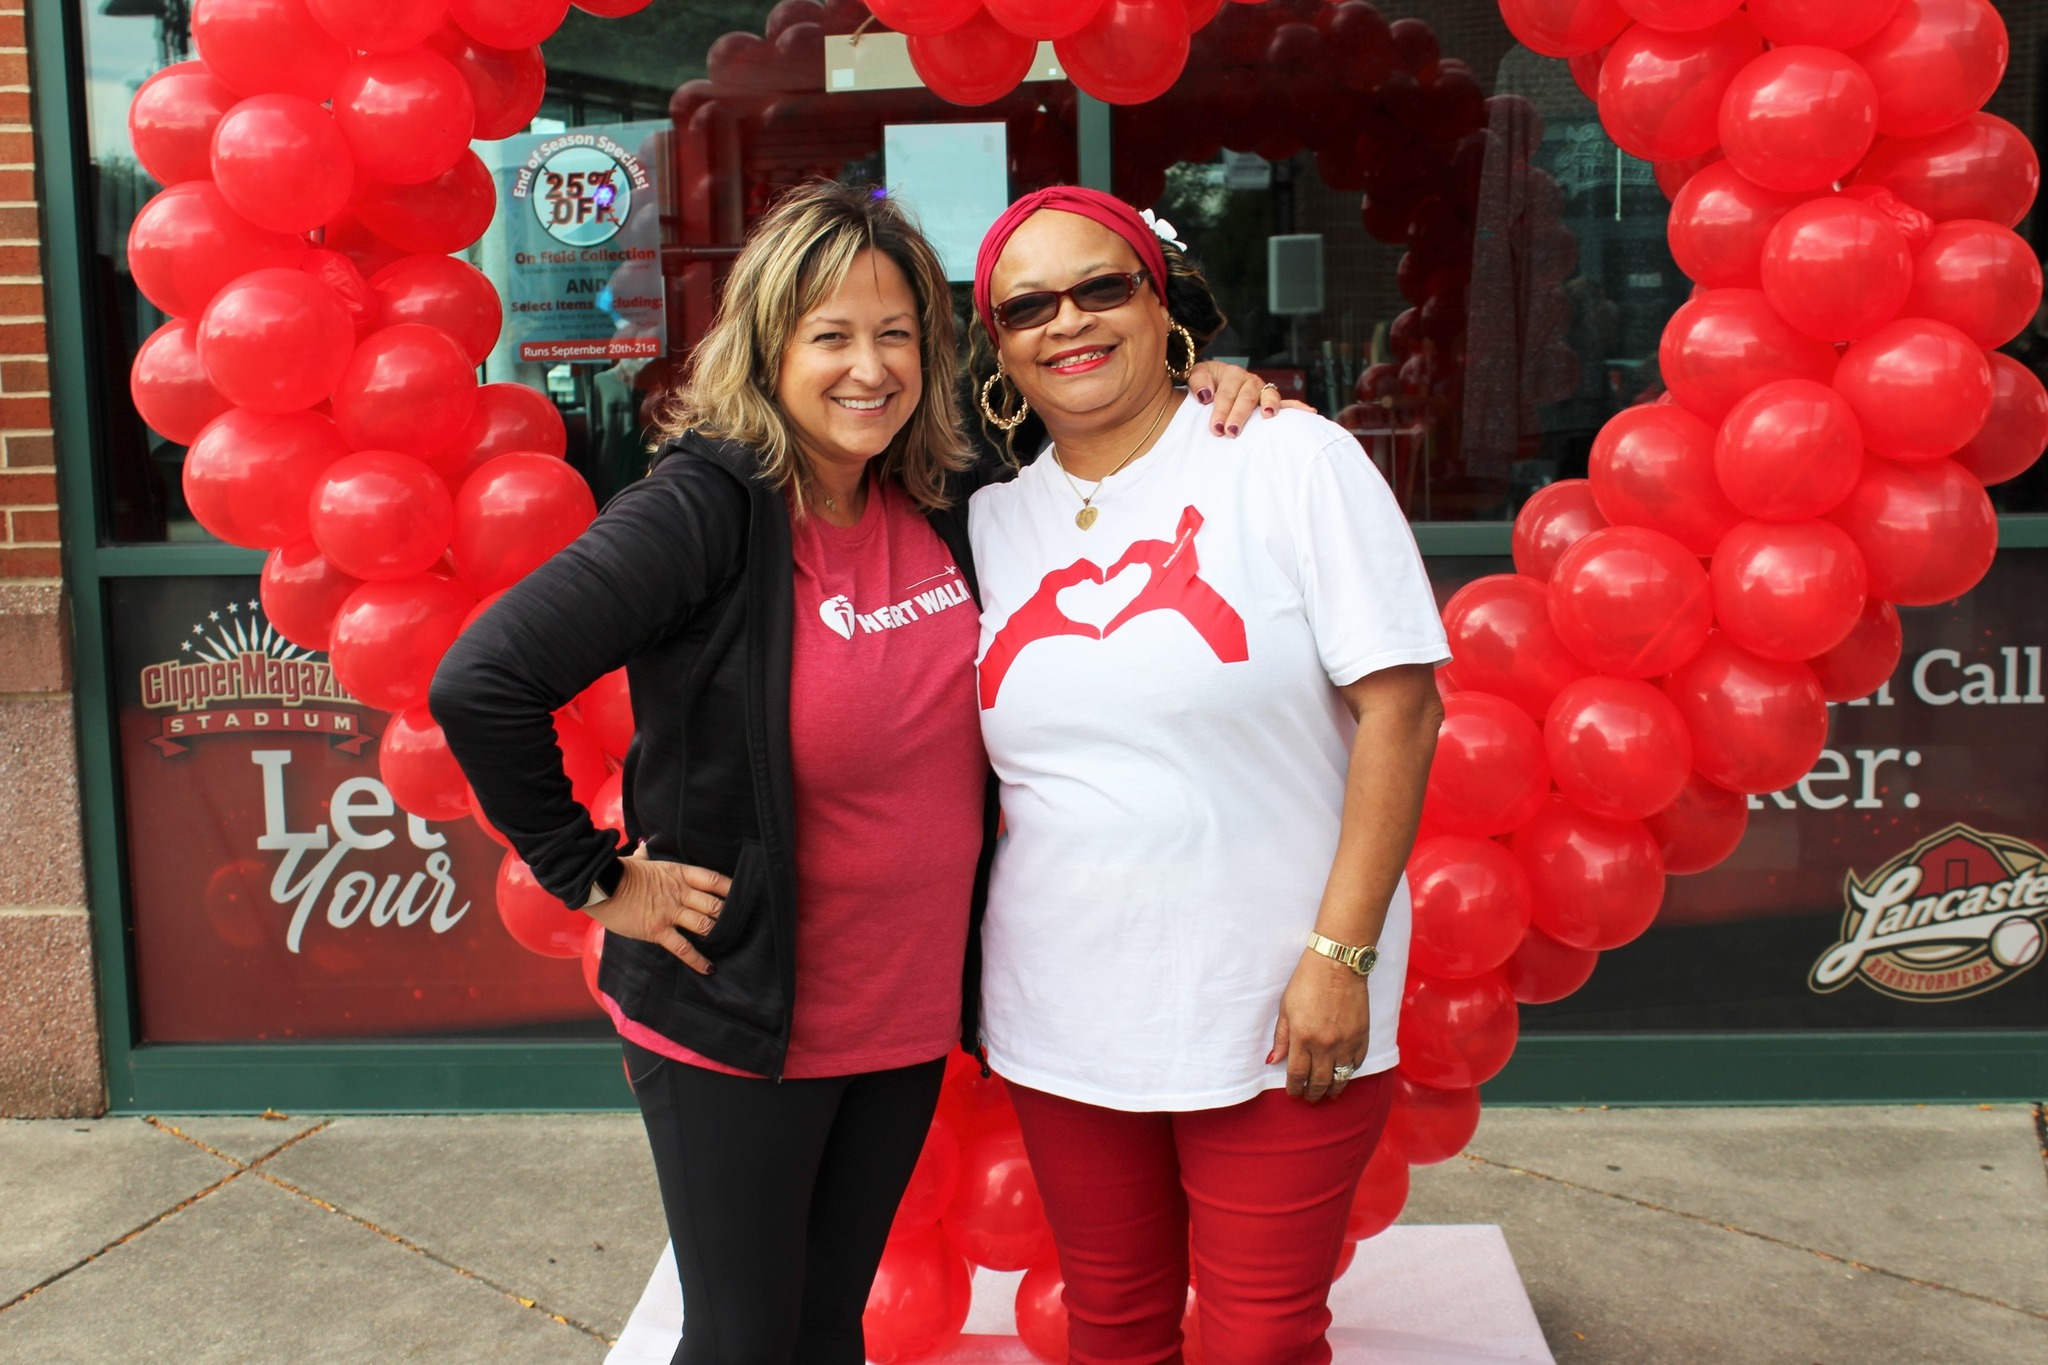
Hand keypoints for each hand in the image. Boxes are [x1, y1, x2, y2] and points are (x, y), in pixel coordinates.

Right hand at [582, 846, 731, 975]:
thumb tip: (643, 846)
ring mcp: (670, 912)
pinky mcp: (657, 930)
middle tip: (742, 925)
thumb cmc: (619, 873)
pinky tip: (709, 968)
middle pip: (714, 904)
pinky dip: (697, 960)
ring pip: (704, 924)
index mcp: (678, 874)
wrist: (600, 886)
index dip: (731, 888)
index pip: (713, 879)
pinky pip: (682, 947)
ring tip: (730, 944)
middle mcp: (679, 892)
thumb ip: (645, 855)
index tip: (746, 894)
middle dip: (729, 915)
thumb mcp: (638, 861)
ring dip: (718, 935)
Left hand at [1188, 360, 1317, 434]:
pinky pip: (1287, 403)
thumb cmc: (1203, 385)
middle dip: (1239, 414)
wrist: (1210, 388)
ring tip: (1268, 416)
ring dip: (1269, 406)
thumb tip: (1206, 395)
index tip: (1216, 428)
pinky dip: (1298, 407)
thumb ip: (1198, 382)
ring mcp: (1262, 391)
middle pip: (1247, 396)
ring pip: (1268, 396)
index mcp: (1231, 373)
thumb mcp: (1196, 377)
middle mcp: (1249, 380)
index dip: (1220, 409)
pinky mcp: (1271, 402)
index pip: (1226, 392)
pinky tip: (1310, 412)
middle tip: (1231, 432)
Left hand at [1268, 949, 1371, 1102]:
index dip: (1294, 1087)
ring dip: (1333, 1089)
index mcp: (1303, 1037)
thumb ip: (1282, 1037)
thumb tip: (1274, 1060)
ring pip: (1340, 1077)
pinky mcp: (1362, 1036)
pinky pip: (1357, 1063)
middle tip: (1310, 1098)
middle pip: (1319, 1081)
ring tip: (1328, 1094)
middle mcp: (1326, 1044)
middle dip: (1313, 1093)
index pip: (1297, 1074)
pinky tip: (1344, 1074)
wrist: (1337, 965)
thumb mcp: (1286, 1008)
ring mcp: (1347, 1042)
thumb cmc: (1307, 982)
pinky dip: (1349, 1072)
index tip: (1293, 1092)